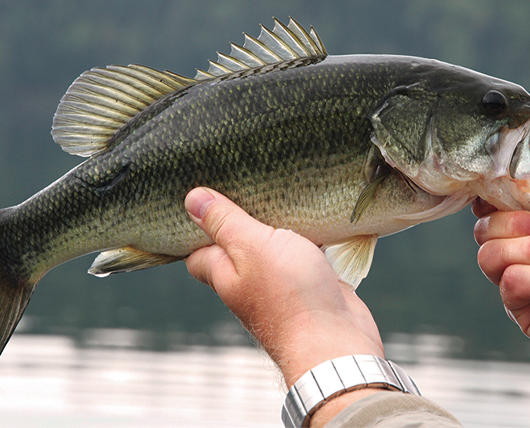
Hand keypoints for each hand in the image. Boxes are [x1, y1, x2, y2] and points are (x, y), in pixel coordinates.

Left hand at [184, 187, 388, 425]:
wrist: (337, 344)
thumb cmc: (290, 297)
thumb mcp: (252, 246)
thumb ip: (225, 222)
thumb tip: (192, 199)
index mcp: (225, 274)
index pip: (199, 251)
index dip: (199, 226)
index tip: (206, 197)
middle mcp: (249, 283)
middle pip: (238, 246)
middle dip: (245, 218)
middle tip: (250, 184)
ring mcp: (282, 287)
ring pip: (276, 250)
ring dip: (282, 227)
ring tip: (284, 191)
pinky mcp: (313, 286)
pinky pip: (307, 257)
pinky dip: (312, 239)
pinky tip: (318, 216)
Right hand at [474, 190, 529, 426]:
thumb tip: (507, 192)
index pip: (495, 211)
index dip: (490, 203)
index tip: (494, 201)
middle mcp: (526, 255)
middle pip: (485, 229)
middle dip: (520, 226)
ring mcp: (522, 283)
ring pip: (489, 255)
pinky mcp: (521, 311)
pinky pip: (510, 283)